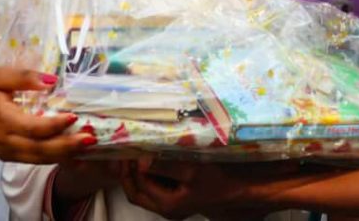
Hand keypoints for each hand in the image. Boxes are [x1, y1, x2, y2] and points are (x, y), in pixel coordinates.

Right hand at [0, 67, 96, 162]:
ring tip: (86, 150)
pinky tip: (70, 157)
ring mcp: (4, 151)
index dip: (55, 125)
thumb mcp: (1, 75)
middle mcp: (4, 141)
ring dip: (63, 156)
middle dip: (67, 147)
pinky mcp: (6, 155)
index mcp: (2, 119)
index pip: (33, 127)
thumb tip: (52, 81)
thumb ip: (26, 78)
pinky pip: (31, 160)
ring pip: (37, 159)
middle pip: (39, 149)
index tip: (74, 117)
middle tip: (90, 140)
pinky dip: (52, 159)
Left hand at [120, 157, 234, 218]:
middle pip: (136, 194)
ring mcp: (170, 206)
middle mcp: (166, 209)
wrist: (235, 191)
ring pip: (143, 193)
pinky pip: (153, 190)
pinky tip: (148, 163)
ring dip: (135, 176)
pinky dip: (147, 178)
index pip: (141, 184)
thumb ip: (165, 165)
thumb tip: (143, 160)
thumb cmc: (216, 181)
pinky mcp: (175, 200)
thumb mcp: (191, 170)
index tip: (133, 149)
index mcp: (167, 204)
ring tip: (132, 157)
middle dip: (127, 175)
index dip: (134, 167)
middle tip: (123, 156)